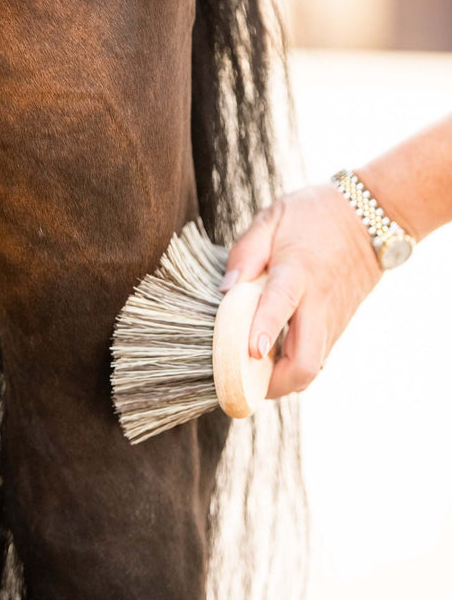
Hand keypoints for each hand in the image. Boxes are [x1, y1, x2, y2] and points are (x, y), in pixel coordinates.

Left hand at [220, 184, 382, 398]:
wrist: (372, 216)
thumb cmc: (314, 215)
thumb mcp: (273, 218)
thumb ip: (244, 253)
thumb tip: (226, 290)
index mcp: (297, 272)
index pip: (281, 304)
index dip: (265, 330)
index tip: (251, 351)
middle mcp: (319, 303)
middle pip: (304, 362)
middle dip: (271, 383)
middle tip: (241, 382)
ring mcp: (333, 320)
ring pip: (311, 369)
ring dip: (280, 380)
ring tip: (251, 374)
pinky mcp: (339, 327)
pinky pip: (316, 359)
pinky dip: (292, 368)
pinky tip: (271, 360)